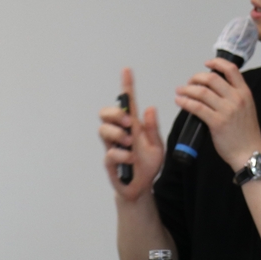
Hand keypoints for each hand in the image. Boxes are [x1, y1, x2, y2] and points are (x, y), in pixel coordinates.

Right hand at [99, 67, 163, 202]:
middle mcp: (120, 134)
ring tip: (129, 141)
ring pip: (103, 130)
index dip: (127, 86)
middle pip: (106, 114)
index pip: (129, 103)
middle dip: (115, 113)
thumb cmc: (148, 165)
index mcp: (134, 127)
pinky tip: (130, 158)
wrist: (142, 188)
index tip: (127, 70)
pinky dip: (121, 154)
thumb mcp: (157, 146)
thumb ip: (152, 129)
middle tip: (128, 121)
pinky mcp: (110, 162)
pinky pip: (109, 153)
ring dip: (116, 133)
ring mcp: (113, 147)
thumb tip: (149, 108)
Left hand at [174, 57, 260, 171]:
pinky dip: (185, 102)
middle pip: (212, 78)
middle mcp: (237, 98)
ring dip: (187, 89)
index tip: (207, 63)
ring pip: (202, 92)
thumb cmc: (247, 134)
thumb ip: (235, 97)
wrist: (250, 153)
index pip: (231, 69)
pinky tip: (180, 102)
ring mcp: (227, 110)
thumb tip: (215, 90)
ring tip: (180, 91)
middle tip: (189, 82)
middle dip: (196, 78)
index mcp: (245, 93)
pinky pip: (197, 107)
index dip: (217, 63)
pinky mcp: (217, 122)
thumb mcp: (247, 109)